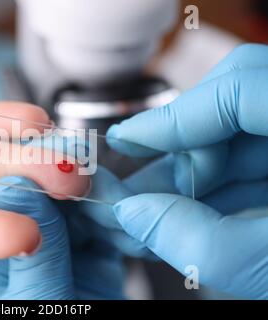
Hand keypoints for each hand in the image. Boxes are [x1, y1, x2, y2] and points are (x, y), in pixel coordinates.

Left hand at [0, 177, 124, 298]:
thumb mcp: (35, 308)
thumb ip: (33, 254)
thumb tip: (14, 187)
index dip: (25, 171)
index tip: (53, 158)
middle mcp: (15, 247)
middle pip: (39, 194)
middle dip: (68, 181)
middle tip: (91, 170)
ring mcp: (55, 247)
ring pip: (78, 204)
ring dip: (103, 200)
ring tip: (122, 200)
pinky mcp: (92, 253)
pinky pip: (108, 226)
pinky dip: (124, 223)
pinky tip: (134, 223)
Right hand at [106, 44, 267, 298]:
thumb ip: (194, 241)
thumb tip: (133, 212)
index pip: (244, 87)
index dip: (175, 114)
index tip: (127, 140)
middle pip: (236, 105)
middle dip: (182, 151)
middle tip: (144, 190)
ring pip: (241, 133)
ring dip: (195, 172)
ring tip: (159, 209)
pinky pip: (257, 155)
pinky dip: (221, 183)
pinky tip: (191, 210)